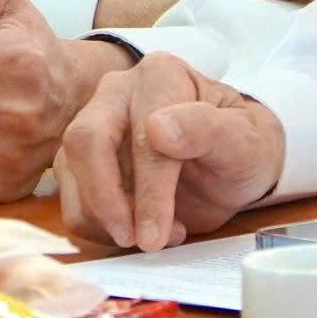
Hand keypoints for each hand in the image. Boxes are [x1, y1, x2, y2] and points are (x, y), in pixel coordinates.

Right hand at [57, 53, 285, 250]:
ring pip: (71, 174)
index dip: (148, 190)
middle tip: (136, 242)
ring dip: (104, 219)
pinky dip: (98, 228)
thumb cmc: (243, 147)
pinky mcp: (82, 160)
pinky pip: (71, 198)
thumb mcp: (245, 142)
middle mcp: (118, 91)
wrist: (236, 165)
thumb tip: (158, 129)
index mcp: (161, 76)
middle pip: (85, 141)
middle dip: (106, 201)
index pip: (142, 135)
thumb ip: (208, 130)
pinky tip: (140, 232)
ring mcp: (95, 123)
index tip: (157, 235)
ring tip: (156, 237)